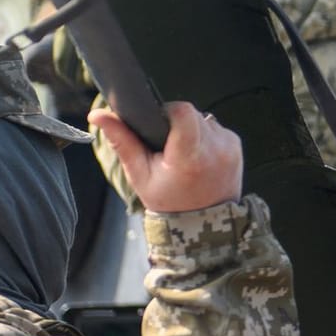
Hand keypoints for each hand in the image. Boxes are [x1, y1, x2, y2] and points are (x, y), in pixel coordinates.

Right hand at [89, 101, 243, 213]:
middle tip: (167, 147)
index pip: (181, 111)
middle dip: (175, 124)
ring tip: (182, 155)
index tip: (157, 126)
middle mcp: (215, 149)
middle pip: (190, 113)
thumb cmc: (168, 201)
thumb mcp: (139, 175)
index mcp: (189, 156)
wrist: (203, 224)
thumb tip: (98, 114)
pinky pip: (215, 128)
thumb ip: (122, 141)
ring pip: (203, 119)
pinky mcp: (237, 145)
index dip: (166, 111)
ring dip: (190, 130)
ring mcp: (229, 147)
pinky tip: (197, 157)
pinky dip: (204, 137)